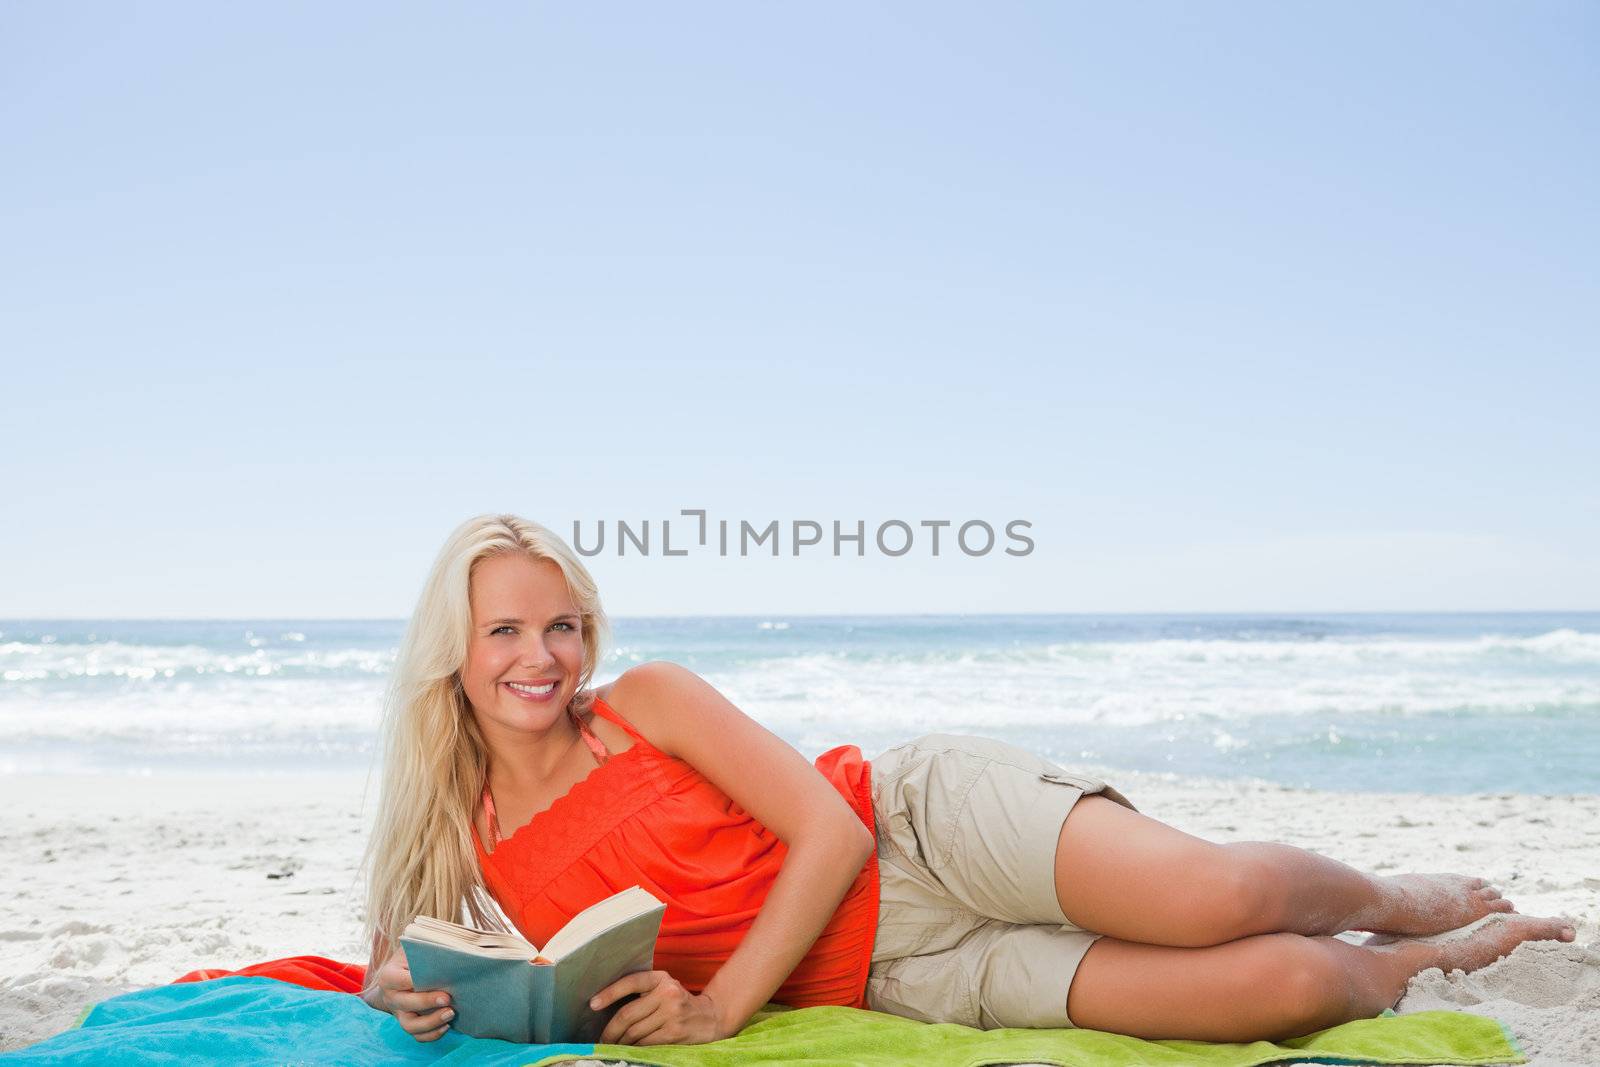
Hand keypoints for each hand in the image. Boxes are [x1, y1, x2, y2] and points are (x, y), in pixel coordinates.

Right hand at [369, 945, 455, 1042]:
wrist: (405, 971)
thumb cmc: (415, 956)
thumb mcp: (416, 947)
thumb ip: (428, 947)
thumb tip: (451, 948)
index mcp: (389, 976)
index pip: (399, 980)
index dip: (414, 982)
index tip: (434, 980)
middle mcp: (391, 996)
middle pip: (405, 1004)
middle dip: (426, 1002)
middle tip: (448, 998)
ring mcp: (399, 1012)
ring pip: (409, 1026)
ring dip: (431, 1023)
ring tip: (450, 1013)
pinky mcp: (409, 1023)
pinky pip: (418, 1036)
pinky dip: (432, 1034)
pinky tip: (447, 1025)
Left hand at [592, 969, 731, 1045]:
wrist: (711, 1017)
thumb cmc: (679, 1003)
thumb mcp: (665, 989)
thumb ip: (643, 993)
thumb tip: (607, 1008)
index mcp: (661, 978)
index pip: (631, 982)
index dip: (610, 993)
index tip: (593, 1004)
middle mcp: (667, 992)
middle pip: (628, 1014)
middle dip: (610, 1030)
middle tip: (601, 1039)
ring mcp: (672, 1013)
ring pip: (635, 1032)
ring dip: (621, 1042)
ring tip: (613, 1046)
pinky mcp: (674, 1032)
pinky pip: (645, 1043)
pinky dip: (634, 1048)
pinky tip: (629, 1049)